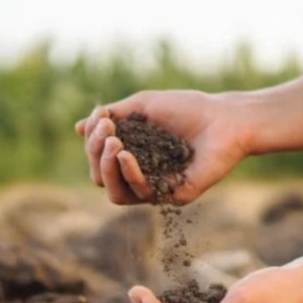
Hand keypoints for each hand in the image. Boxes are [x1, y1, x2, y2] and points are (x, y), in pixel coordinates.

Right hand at [74, 91, 250, 204]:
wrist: (224, 118)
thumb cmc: (186, 109)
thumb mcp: (141, 106)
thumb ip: (111, 117)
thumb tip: (78, 127)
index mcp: (131, 155)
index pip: (98, 158)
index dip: (92, 141)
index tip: (101, 117)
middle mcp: (140, 175)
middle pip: (100, 178)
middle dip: (95, 153)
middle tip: (107, 131)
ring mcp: (155, 188)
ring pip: (114, 193)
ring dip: (105, 168)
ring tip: (113, 143)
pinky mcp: (171, 196)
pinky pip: (140, 194)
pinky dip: (129, 174)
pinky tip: (126, 155)